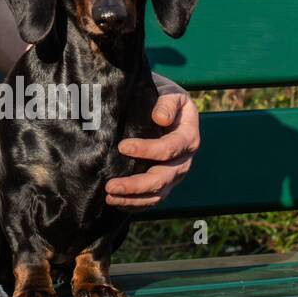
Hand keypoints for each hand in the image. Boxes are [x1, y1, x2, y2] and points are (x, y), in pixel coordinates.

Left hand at [105, 76, 199, 208]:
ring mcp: (174, 174)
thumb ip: (167, 103)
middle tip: (110, 185)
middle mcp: (184, 160)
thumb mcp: (169, 92)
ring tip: (109, 197)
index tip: (123, 147)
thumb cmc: (164, 97)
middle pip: (163, 178)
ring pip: (157, 194)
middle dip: (136, 185)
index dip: (148, 150)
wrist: (165, 106)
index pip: (170, 148)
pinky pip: (152, 199)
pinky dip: (135, 204)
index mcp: (188, 137)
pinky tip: (116, 203)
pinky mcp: (164, 183)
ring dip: (133, 199)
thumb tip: (161, 118)